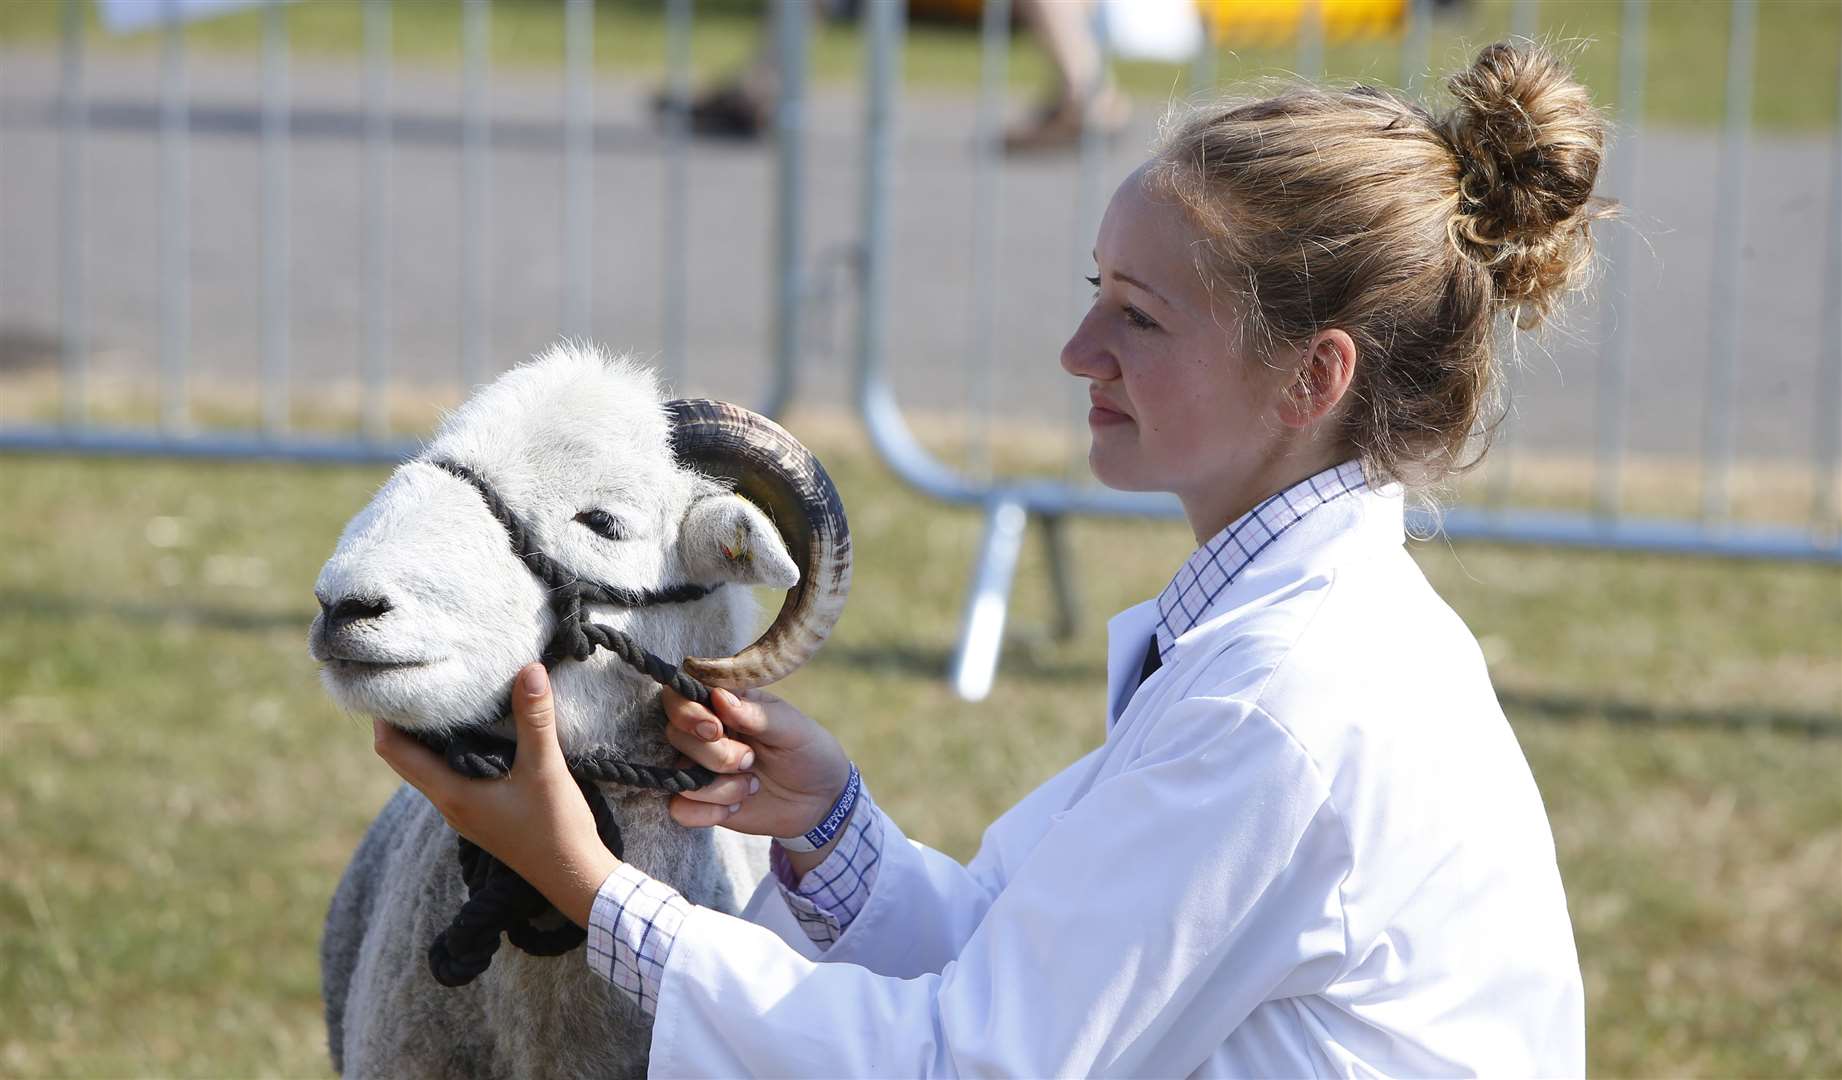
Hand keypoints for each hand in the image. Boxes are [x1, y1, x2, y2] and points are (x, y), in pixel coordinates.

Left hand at [371, 663, 617, 927]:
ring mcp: (462, 810)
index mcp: (450, 793)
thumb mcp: (546, 769)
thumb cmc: (555, 828)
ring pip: (426, 765)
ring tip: (446, 696)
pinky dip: (450, 749)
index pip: (392, 749)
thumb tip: (529, 669)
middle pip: (403, 755)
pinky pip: (449, 773)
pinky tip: (476, 729)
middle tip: (421, 678)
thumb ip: (535, 719)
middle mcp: (447, 802)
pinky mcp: (479, 812)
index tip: (399, 678)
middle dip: (405, 718)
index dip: (387, 713)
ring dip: (428, 734)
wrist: (573, 877)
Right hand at [661, 686, 851, 844]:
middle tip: (749, 761)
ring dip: (718, 787)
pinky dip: (708, 812)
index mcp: (725, 704)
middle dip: (714, 755)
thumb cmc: (808, 752)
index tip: (715, 729)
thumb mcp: (793, 729)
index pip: (680, 695)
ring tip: (751, 786)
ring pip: (677, 775)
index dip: (687, 711)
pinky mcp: (699, 802)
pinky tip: (736, 807)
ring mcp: (698, 767)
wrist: (819, 801)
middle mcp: (704, 733)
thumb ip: (756, 713)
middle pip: (675, 735)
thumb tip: (719, 696)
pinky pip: (679, 809)